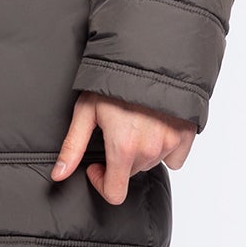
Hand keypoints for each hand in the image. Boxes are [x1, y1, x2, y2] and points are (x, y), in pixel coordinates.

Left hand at [51, 91, 197, 204]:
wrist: (150, 54)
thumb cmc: (115, 77)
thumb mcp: (86, 110)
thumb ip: (72, 147)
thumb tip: (59, 174)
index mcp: (124, 147)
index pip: (115, 193)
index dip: (101, 182)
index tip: (97, 164)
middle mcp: (150, 149)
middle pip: (131, 173)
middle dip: (119, 159)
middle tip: (115, 132)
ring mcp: (170, 142)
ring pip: (151, 163)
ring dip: (141, 152)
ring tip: (135, 123)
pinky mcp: (187, 134)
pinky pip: (174, 157)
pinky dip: (164, 148)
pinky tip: (154, 127)